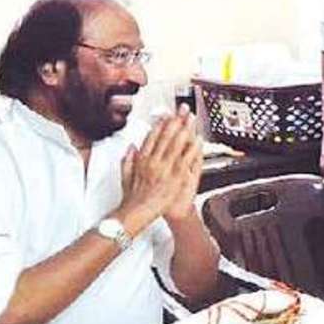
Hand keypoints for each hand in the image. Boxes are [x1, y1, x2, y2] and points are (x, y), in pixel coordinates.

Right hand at [119, 108, 200, 229]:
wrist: (137, 213)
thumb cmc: (132, 199)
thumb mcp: (125, 176)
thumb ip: (127, 159)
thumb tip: (131, 147)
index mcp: (142, 159)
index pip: (152, 136)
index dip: (161, 123)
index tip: (167, 115)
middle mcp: (153, 160)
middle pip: (166, 135)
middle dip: (176, 120)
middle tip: (183, 110)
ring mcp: (165, 167)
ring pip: (177, 143)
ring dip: (185, 129)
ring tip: (192, 119)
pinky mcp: (175, 176)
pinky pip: (186, 159)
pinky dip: (192, 148)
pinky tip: (198, 139)